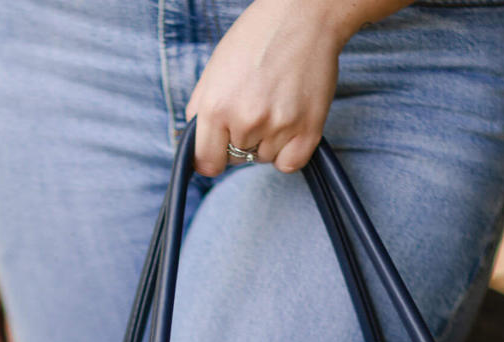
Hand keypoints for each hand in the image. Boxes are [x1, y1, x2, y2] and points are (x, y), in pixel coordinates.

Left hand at [186, 0, 349, 175]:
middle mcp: (246, 121)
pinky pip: (289, 164)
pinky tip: (289, 125)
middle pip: (237, 159)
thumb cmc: (257, 37)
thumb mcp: (215, 68)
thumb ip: (200, 109)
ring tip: (274, 104)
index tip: (218, 149)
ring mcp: (278, 128)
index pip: (206, 162)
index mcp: (216, 107)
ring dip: (266, 141)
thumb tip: (195, 143)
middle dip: (241, 139)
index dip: (211, 157)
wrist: (303, 16)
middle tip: (254, 104)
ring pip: (263, 158)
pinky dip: (288, 152)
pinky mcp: (308, 131)